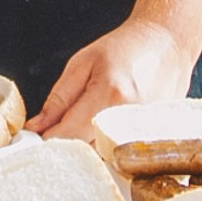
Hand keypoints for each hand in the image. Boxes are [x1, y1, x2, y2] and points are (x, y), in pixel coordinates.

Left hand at [27, 17, 196, 139]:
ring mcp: (145, 133)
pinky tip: (106, 127)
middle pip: (85, 151)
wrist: (168, 43)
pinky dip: (107, 146)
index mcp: (110, 95)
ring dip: (87, 146)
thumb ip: (58, 99)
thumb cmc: (126, 48)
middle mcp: (130, 119)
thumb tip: (36, 127)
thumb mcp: (82, 63)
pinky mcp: (152, 140)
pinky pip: (121, 154)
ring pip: (103, 157)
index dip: (46, 138)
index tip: (34, 136)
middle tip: (59, 127)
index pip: (68, 134)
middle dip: (66, 144)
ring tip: (87, 121)